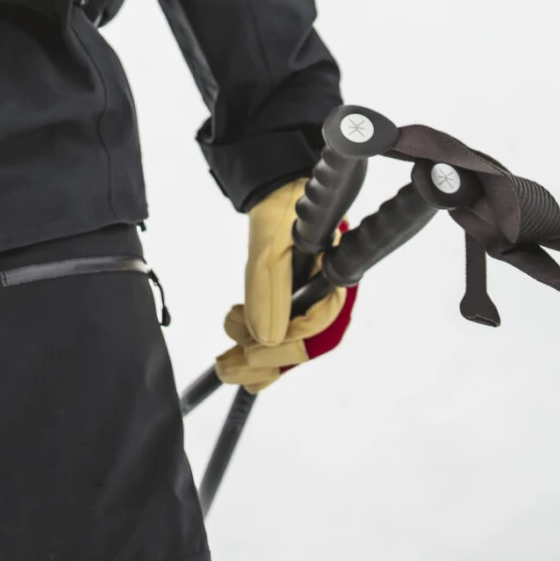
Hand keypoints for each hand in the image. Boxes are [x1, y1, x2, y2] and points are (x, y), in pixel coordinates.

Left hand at [215, 175, 356, 394]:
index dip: (284, 347)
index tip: (251, 352)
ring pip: (290, 344)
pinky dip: (258, 347)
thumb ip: (269, 289)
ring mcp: (311, 301)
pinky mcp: (294, 303)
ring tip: (225, 360)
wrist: (275, 193)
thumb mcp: (269, 247)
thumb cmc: (280, 212)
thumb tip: (266, 339)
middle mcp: (327, 296)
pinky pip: (281, 335)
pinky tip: (237, 352)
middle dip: (265, 361)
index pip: (316, 328)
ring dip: (256, 358)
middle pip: (304, 345)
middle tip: (228, 367)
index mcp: (334, 280)